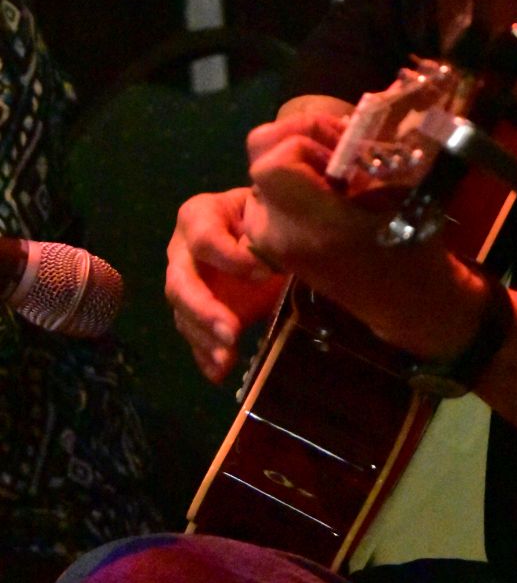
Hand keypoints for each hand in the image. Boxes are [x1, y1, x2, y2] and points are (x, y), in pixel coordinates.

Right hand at [166, 185, 285, 381]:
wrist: (267, 230)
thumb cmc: (266, 213)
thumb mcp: (267, 209)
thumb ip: (263, 225)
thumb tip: (269, 254)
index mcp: (198, 216)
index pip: (204, 238)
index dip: (231, 258)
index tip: (264, 273)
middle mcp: (182, 252)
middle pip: (181, 282)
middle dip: (205, 309)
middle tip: (232, 332)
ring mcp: (184, 284)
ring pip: (183, 314)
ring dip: (204, 339)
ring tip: (227, 360)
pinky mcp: (194, 312)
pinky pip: (193, 336)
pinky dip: (205, 356)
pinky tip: (219, 373)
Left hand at [244, 111, 491, 360]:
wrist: (404, 301)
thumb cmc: (412, 248)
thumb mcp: (403, 194)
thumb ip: (368, 157)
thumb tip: (357, 120)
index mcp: (310, 226)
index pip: (274, 160)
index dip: (306, 141)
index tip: (344, 151)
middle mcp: (278, 234)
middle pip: (260, 157)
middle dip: (300, 139)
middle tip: (341, 148)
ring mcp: (268, 242)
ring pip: (261, 172)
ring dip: (297, 156)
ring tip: (337, 167)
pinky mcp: (270, 243)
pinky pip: (266, 192)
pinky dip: (293, 177)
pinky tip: (329, 186)